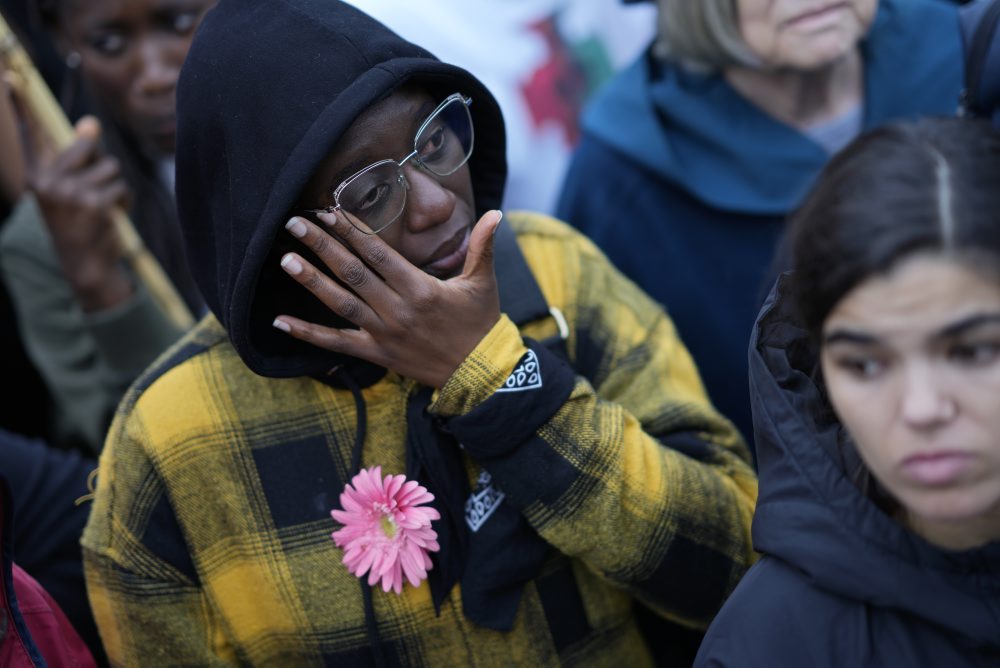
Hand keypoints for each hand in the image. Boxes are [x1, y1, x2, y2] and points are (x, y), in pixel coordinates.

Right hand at [29, 116, 132, 310]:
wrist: (85, 264)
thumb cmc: (79, 223)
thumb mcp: (72, 189)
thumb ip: (79, 157)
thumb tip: (90, 122)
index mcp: (36, 178)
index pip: (29, 137)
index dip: (21, 107)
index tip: (11, 80)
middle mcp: (47, 182)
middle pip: (86, 145)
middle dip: (100, 163)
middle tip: (93, 188)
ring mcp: (70, 193)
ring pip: (110, 167)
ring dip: (114, 186)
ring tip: (102, 206)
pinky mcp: (93, 203)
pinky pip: (121, 187)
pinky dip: (124, 201)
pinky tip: (112, 216)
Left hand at [273, 209, 503, 387]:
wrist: (479, 374)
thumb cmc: (480, 323)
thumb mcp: (483, 283)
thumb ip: (483, 246)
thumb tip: (496, 214)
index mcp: (420, 289)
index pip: (379, 254)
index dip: (352, 231)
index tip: (330, 211)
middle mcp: (397, 310)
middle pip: (352, 273)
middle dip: (322, 246)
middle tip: (295, 223)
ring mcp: (383, 333)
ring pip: (340, 303)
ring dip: (311, 281)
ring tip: (286, 260)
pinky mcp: (375, 353)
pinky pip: (335, 343)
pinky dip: (308, 333)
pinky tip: (280, 320)